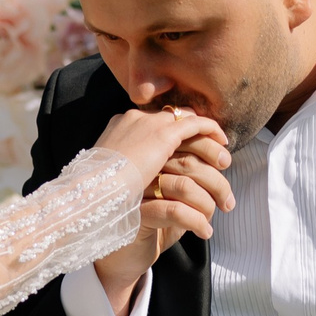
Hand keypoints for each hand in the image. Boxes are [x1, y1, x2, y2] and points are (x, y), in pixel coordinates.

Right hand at [92, 112, 232, 314]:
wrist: (120, 256)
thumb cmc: (150, 222)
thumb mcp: (170, 193)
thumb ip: (188, 173)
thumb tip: (222, 161)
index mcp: (145, 152)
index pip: (182, 136)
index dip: (209, 146)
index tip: (225, 163)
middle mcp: (138, 165)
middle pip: (188, 160)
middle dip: (216, 181)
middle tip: (227, 200)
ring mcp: (135, 188)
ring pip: (185, 185)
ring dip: (208, 203)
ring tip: (214, 217)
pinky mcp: (136, 213)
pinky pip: (176, 211)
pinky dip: (197, 222)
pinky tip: (204, 231)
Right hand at [96, 105, 227, 191]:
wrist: (93, 195)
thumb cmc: (98, 197)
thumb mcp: (111, 180)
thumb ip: (127, 172)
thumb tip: (140, 181)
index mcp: (118, 128)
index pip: (153, 124)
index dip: (173, 133)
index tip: (186, 147)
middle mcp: (133, 119)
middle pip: (172, 118)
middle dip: (194, 132)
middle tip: (212, 145)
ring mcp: (148, 124)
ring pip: (186, 120)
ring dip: (205, 136)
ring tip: (222, 153)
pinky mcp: (162, 135)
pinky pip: (195, 126)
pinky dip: (210, 132)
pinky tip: (223, 146)